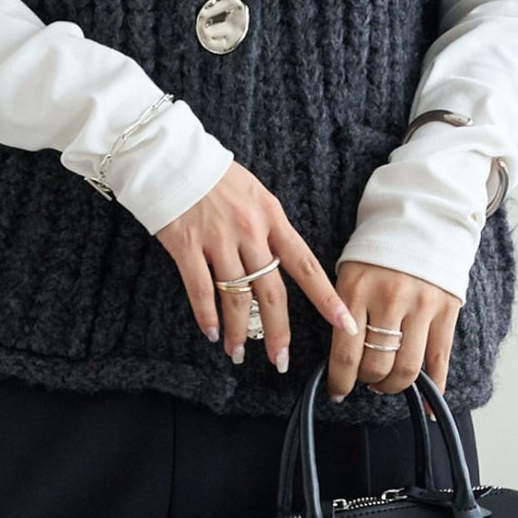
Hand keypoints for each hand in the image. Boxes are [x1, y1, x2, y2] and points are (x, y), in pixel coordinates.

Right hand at [153, 161, 359, 371]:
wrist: (172, 156)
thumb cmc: (215, 176)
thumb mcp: (254, 193)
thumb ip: (268, 226)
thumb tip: (279, 262)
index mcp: (271, 217)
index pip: (305, 265)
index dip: (326, 298)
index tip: (345, 324)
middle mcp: (249, 232)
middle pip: (271, 291)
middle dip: (278, 331)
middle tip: (280, 361)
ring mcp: (217, 239)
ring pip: (236, 297)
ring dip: (239, 331)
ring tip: (239, 353)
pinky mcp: (186, 245)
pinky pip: (200, 289)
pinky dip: (207, 316)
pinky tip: (212, 333)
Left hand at [327, 259, 462, 414]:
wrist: (418, 220)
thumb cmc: (377, 253)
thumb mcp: (349, 274)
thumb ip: (345, 312)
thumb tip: (340, 362)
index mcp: (356, 290)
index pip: (345, 352)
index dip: (340, 381)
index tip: (337, 392)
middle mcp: (389, 299)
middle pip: (377, 365)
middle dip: (367, 381)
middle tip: (364, 381)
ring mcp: (421, 306)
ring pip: (407, 369)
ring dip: (394, 386)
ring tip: (386, 383)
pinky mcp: (446, 311)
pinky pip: (440, 360)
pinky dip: (435, 389)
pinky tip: (427, 406)